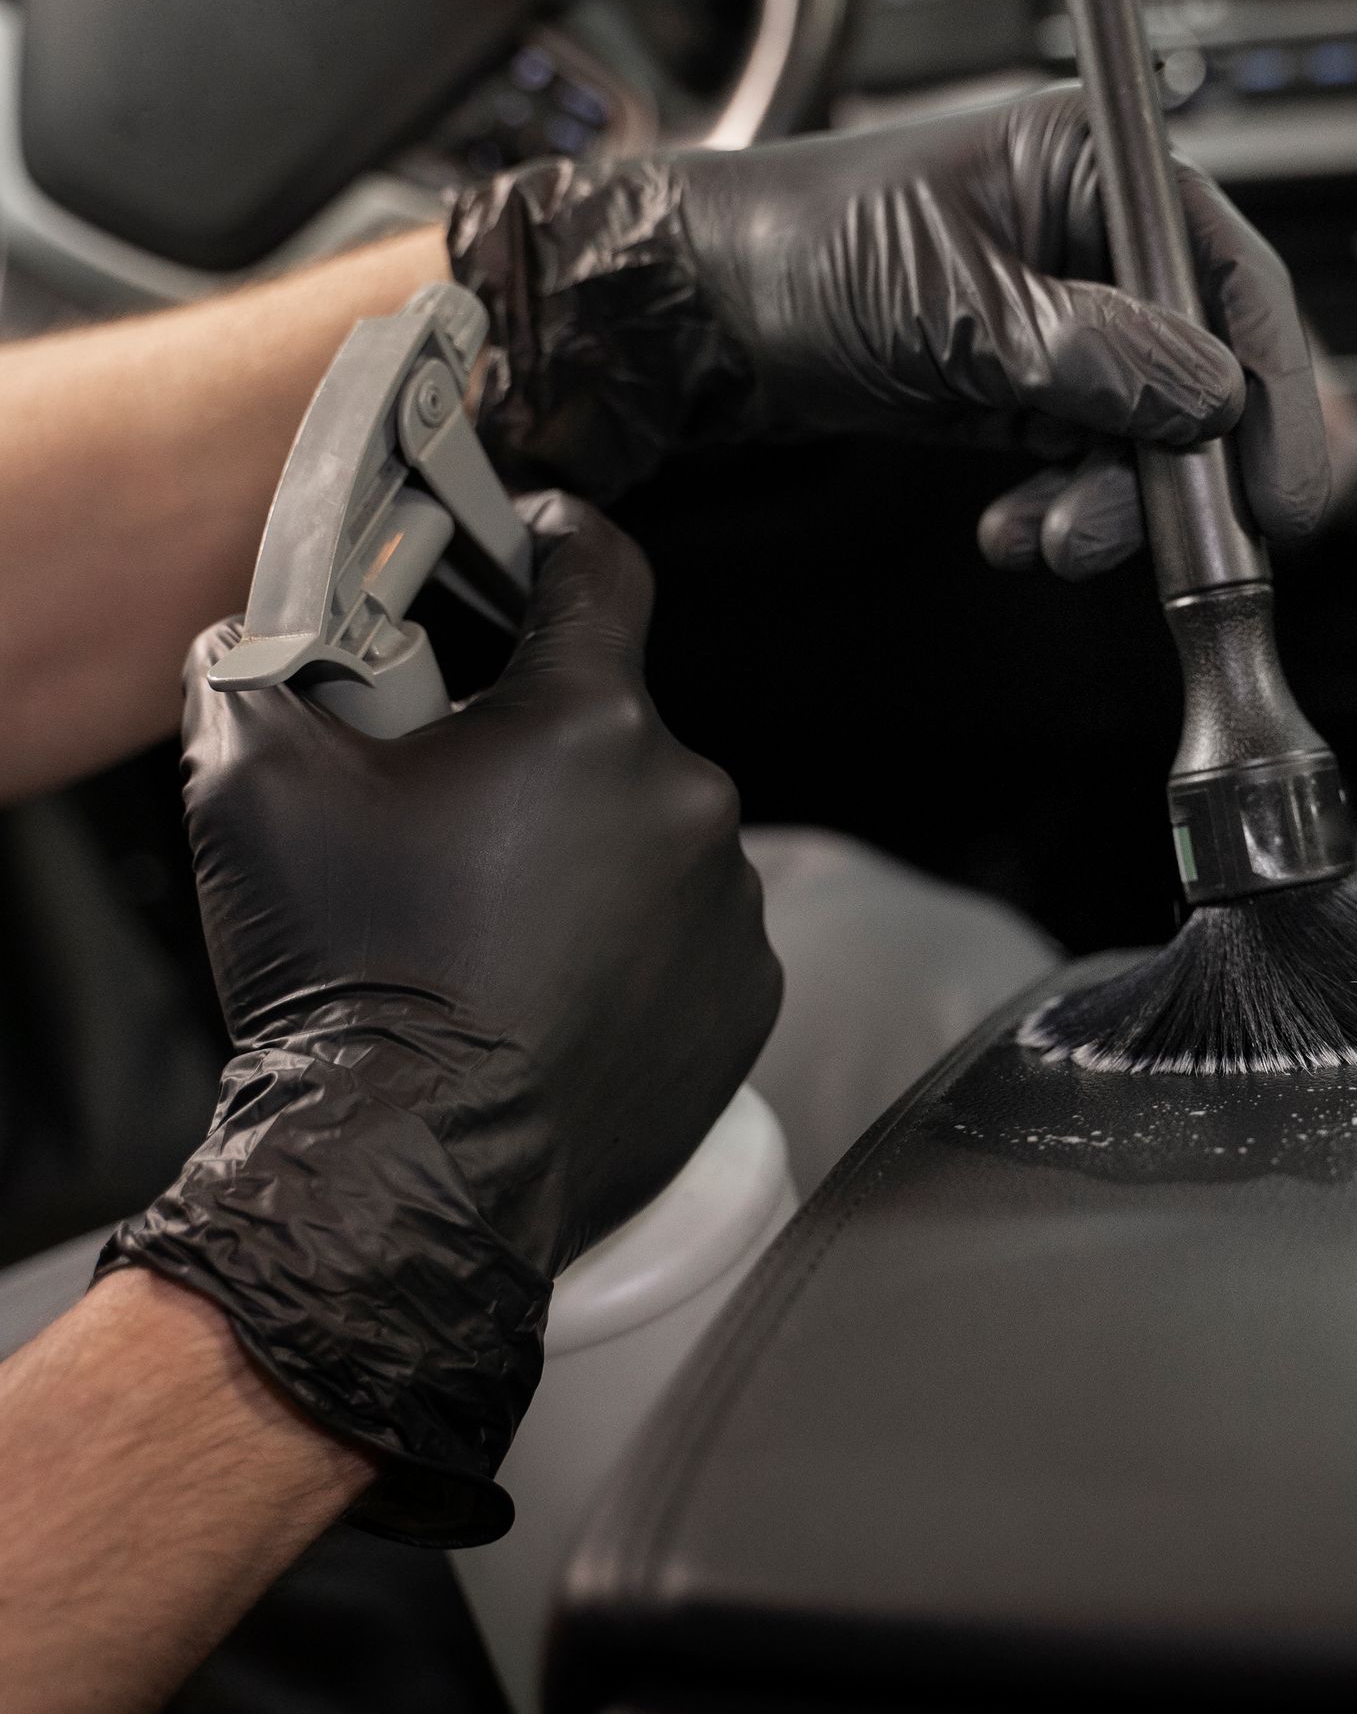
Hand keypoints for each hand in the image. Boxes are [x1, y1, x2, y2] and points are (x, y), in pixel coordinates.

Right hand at [99, 499, 779, 1544]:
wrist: (403, 1175)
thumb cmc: (346, 977)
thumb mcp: (255, 790)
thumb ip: (258, 674)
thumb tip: (256, 643)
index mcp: (588, 720)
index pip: (602, 569)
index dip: (557, 538)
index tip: (532, 543)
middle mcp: (688, 800)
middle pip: (612, 727)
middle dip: (539, 751)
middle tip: (453, 815)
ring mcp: (730, 908)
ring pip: (654, 837)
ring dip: (592, 856)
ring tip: (496, 929)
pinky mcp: (744, 1002)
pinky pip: (689, 937)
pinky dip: (633, 947)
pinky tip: (549, 991)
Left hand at [448, 86, 1329, 576]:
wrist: (701, 314)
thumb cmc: (804, 252)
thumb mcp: (954, 303)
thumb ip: (1091, 355)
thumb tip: (1208, 400)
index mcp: (1096, 170)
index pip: (1233, 278)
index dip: (1273, 387)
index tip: (1284, 491)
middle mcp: (1097, 242)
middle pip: (1206, 373)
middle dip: (1177, 470)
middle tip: (1151, 541)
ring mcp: (1068, 321)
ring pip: (1150, 438)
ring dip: (1110, 507)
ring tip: (1042, 540)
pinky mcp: (1030, 387)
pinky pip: (1088, 464)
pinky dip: (1064, 511)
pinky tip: (1010, 533)